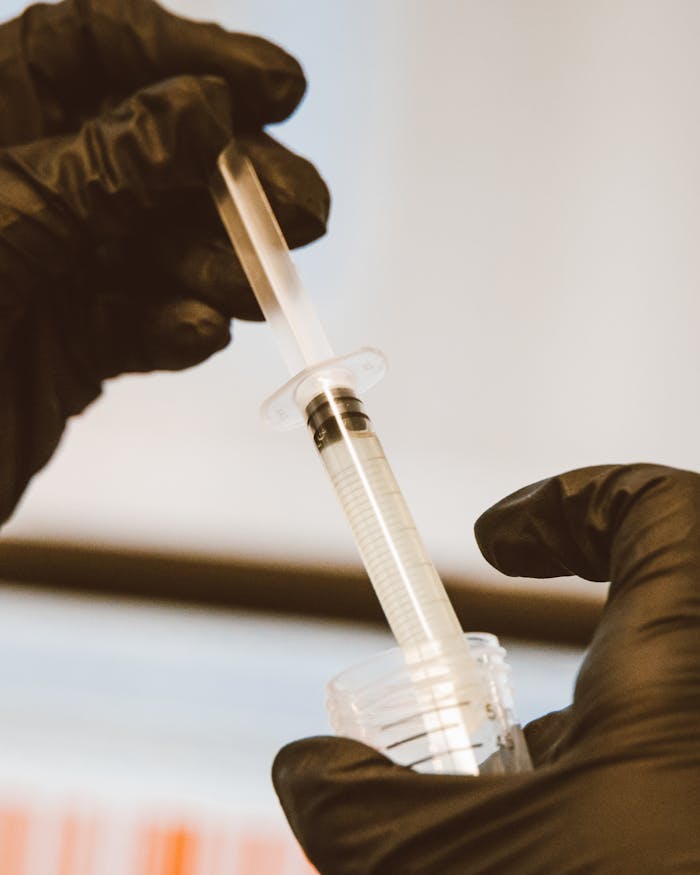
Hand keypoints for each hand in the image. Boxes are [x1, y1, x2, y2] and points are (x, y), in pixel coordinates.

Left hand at [0, 0, 328, 522]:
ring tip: (261, 288)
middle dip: (234, 178)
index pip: (91, 48)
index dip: (187, 54)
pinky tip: (198, 332)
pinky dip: (177, 330)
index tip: (277, 89)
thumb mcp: (2, 222)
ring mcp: (51, 269)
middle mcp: (27, 190)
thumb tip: (205, 108)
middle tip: (301, 211)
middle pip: (151, 153)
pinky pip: (142, 326)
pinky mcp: (71, 346)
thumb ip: (103, 167)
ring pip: (160, 247)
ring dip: (220, 263)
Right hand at [273, 464, 699, 873]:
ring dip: (591, 775)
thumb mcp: (474, 869)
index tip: (490, 543)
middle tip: (494, 757)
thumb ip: (367, 814)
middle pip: (656, 632)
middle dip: (558, 695)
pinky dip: (628, 807)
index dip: (564, 502)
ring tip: (527, 847)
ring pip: (667, 726)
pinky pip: (677, 777)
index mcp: (693, 658)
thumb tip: (303, 770)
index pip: (653, 505)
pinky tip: (575, 858)